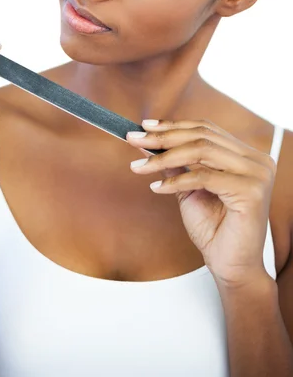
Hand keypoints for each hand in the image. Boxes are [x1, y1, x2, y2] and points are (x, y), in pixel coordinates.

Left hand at [127, 119, 276, 286]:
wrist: (230, 266)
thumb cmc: (213, 230)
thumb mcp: (189, 190)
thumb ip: (176, 165)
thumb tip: (149, 140)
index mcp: (246, 156)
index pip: (206, 129)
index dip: (173, 125)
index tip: (144, 126)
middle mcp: (256, 160)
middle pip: (202, 136)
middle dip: (163, 137)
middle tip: (133, 138)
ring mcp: (257, 174)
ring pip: (201, 151)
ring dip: (164, 157)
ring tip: (139, 166)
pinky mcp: (250, 191)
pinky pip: (203, 177)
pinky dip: (176, 181)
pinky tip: (156, 188)